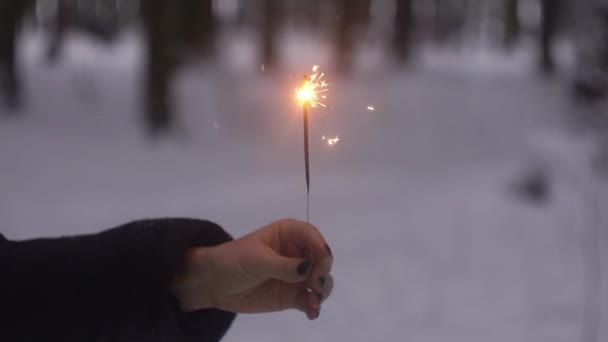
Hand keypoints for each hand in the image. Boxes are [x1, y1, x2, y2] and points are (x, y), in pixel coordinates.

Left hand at [172, 219, 333, 319]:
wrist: (215, 283)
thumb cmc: (233, 260)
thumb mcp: (255, 260)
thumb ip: (282, 265)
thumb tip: (308, 268)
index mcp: (288, 234)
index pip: (310, 235)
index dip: (320, 245)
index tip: (323, 257)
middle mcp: (297, 252)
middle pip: (322, 259)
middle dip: (323, 271)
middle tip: (314, 284)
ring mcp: (297, 275)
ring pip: (321, 280)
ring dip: (322, 291)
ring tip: (313, 302)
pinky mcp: (293, 295)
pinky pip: (311, 300)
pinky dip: (314, 307)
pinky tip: (311, 313)